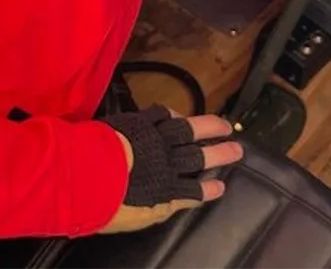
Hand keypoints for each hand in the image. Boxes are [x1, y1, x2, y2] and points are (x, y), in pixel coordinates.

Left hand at [99, 109, 242, 233]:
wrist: (91, 171)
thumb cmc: (109, 202)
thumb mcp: (139, 216)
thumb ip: (160, 207)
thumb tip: (177, 200)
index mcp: (167, 189)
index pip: (194, 189)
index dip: (208, 188)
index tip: (222, 186)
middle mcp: (167, 162)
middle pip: (199, 156)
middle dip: (220, 153)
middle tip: (238, 149)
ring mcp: (156, 138)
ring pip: (189, 130)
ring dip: (209, 127)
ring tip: (224, 124)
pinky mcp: (141, 122)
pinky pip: (162, 115)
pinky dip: (174, 115)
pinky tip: (181, 115)